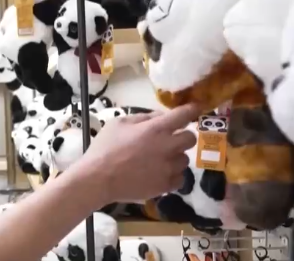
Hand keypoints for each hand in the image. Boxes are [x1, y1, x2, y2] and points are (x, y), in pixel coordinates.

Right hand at [75, 104, 200, 203]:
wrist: (98, 179)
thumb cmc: (105, 148)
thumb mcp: (118, 123)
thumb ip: (142, 117)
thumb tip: (160, 117)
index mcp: (156, 129)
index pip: (184, 114)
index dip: (192, 109)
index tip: (195, 108)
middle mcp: (168, 147)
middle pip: (191, 138)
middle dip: (182, 136)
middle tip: (168, 140)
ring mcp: (169, 167)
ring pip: (185, 159)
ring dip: (174, 157)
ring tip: (158, 160)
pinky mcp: (167, 185)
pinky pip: (180, 178)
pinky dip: (171, 175)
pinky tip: (158, 174)